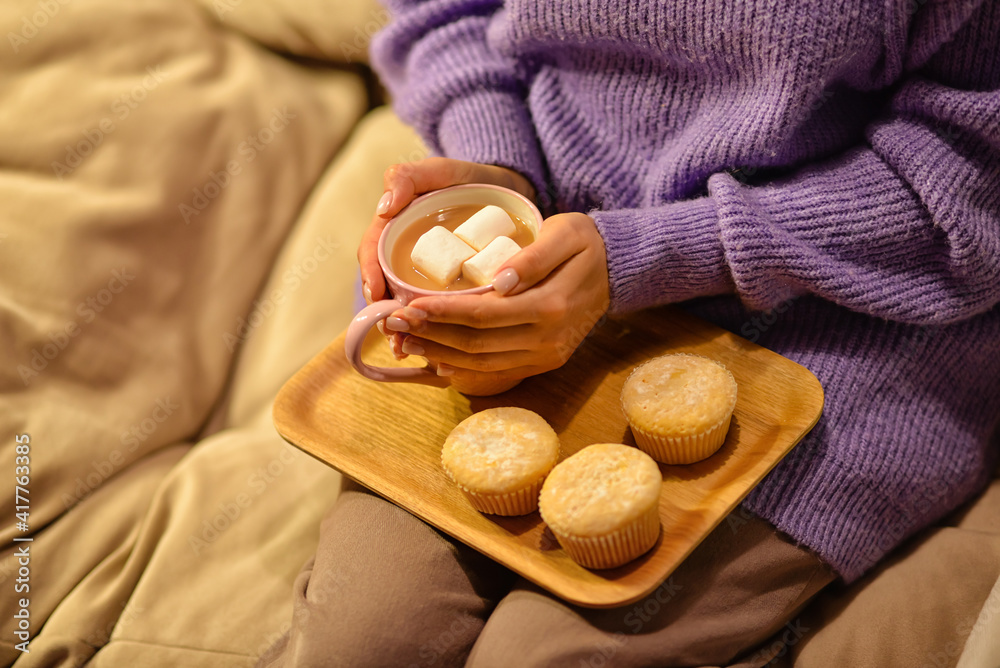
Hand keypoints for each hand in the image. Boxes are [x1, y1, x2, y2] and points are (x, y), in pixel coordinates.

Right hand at [358, 157, 534, 356]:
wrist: (511, 192)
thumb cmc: (472, 179)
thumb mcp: (443, 171)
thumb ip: (411, 176)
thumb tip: (385, 206)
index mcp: (395, 228)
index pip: (372, 252)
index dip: (370, 274)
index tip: (376, 294)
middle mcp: (406, 256)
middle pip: (386, 287)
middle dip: (386, 313)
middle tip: (394, 335)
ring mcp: (428, 275)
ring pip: (410, 305)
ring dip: (408, 330)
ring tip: (412, 350)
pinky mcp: (453, 290)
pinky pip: (439, 313)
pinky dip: (437, 331)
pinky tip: (441, 350)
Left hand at [384, 212, 610, 391]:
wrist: (618, 270)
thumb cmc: (586, 244)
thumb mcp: (565, 233)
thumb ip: (533, 257)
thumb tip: (501, 281)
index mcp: (551, 306)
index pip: (483, 315)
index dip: (442, 313)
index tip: (409, 305)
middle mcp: (547, 340)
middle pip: (476, 345)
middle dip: (430, 336)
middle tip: (394, 325)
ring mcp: (546, 356)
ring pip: (482, 363)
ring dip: (439, 354)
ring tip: (405, 341)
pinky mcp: (544, 362)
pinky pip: (496, 371)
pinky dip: (463, 368)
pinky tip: (436, 359)